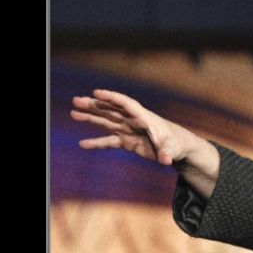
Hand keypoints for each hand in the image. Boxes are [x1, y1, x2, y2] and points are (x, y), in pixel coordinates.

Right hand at [70, 89, 195, 165]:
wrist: (179, 149)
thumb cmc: (178, 144)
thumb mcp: (173, 148)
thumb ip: (167, 153)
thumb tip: (166, 160)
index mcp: (144, 117)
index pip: (126, 104)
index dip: (112, 97)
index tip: (96, 92)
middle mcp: (134, 121)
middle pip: (111, 110)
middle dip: (94, 105)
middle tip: (76, 101)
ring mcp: (129, 130)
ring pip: (107, 121)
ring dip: (91, 117)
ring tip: (74, 113)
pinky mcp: (127, 141)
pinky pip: (109, 141)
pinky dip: (97, 143)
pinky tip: (83, 144)